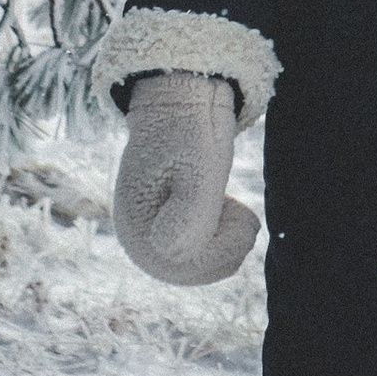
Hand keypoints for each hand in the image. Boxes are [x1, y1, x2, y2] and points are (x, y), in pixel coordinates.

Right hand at [113, 72, 259, 284]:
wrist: (182, 103)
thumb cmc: (190, 133)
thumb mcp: (198, 168)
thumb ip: (189, 213)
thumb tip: (170, 254)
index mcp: (138, 230)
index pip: (186, 268)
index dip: (221, 248)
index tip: (238, 212)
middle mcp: (142, 240)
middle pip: (196, 272)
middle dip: (226, 245)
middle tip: (237, 208)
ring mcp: (157, 235)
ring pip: (204, 265)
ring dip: (226, 239)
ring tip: (229, 205)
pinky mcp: (175, 227)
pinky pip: (205, 252)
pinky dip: (223, 234)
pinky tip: (224, 208)